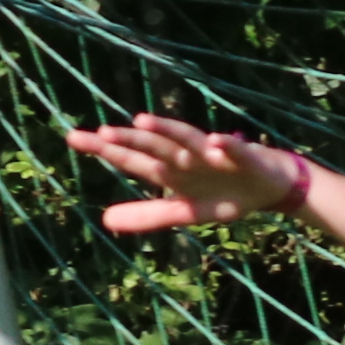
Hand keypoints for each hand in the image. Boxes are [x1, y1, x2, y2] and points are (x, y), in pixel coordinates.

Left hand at [64, 109, 304, 231]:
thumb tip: (104, 221)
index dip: (106, 150)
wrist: (269, 185)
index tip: (74, 138)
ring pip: (187, 140)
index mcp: (171, 171)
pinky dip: (226, 145)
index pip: (133, 160)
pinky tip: (216, 142)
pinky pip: (234, 149)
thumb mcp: (186, 211)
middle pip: (153, 147)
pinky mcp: (244, 156)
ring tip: (143, 123)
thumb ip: (148, 216)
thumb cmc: (224, 193)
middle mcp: (187, 157)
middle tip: (100, 133)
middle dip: (129, 140)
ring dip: (167, 131)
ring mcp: (214, 154)